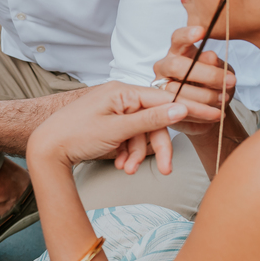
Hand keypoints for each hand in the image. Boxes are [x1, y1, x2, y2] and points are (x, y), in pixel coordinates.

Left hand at [28, 82, 219, 176]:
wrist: (45, 150)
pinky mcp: (109, 124)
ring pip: (142, 133)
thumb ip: (150, 120)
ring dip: (138, 153)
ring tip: (127, 169)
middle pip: (154, 120)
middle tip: (165, 169)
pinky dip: (128, 153)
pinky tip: (120, 164)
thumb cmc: (75, 136)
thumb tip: (180, 107)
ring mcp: (114, 110)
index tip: (214, 115)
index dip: (189, 108)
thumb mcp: (116, 130)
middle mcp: (119, 97)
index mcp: (122, 91)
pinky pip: (129, 137)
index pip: (164, 98)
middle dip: (156, 147)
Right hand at [151, 25, 237, 135]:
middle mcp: (165, 66)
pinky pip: (179, 109)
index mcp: (179, 52)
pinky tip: (215, 114)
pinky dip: (201, 113)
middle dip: (206, 75)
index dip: (187, 35)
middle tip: (230, 81)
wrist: (208, 113)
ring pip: (178, 90)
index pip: (178, 39)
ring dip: (206, 97)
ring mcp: (159, 86)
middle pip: (177, 65)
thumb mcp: (222, 72)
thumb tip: (208, 56)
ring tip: (224, 100)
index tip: (201, 31)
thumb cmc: (213, 86)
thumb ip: (215, 65)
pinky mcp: (160, 107)